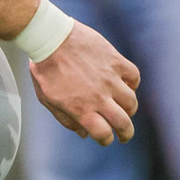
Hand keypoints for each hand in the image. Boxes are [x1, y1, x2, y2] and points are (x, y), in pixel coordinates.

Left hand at [29, 21, 139, 144]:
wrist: (51, 40)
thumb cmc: (45, 71)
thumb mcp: (47, 100)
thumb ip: (66, 119)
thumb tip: (83, 134)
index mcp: (80, 109)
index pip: (102, 133)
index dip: (106, 140)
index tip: (106, 140)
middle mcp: (98, 97)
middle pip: (122, 122)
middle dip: (126, 132)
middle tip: (125, 135)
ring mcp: (110, 79)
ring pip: (131, 101)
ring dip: (130, 110)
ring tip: (125, 111)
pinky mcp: (116, 61)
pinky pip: (134, 77)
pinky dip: (133, 84)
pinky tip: (127, 86)